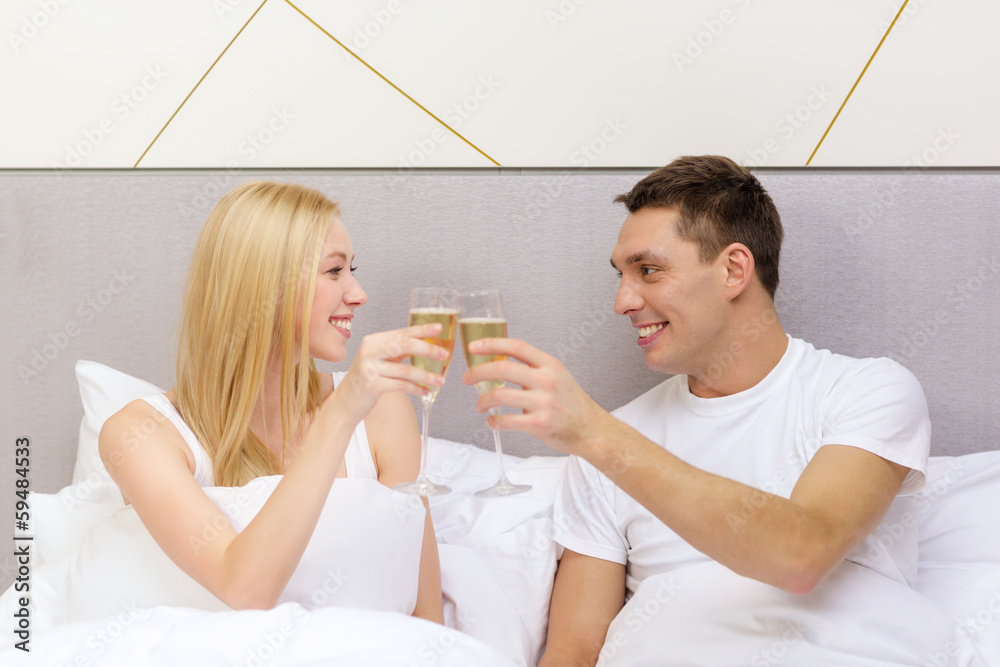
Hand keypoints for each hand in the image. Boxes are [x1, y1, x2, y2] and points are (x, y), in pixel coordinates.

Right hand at [333, 323, 447, 421]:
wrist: (345, 403)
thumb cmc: (366, 380)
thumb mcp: (379, 360)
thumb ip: (397, 351)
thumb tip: (426, 343)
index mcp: (373, 341)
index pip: (402, 332)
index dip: (422, 330)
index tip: (439, 328)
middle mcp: (369, 351)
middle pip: (405, 344)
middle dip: (428, 349)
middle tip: (444, 354)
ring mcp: (369, 368)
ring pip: (405, 369)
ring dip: (426, 375)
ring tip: (440, 381)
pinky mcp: (372, 385)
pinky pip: (401, 385)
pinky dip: (416, 389)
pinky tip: (425, 391)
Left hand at [461, 337, 610, 455]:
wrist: (592, 430)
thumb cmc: (572, 404)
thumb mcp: (557, 376)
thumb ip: (533, 369)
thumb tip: (500, 365)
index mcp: (550, 365)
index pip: (516, 346)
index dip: (492, 344)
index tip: (473, 347)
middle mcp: (547, 380)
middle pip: (502, 368)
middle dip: (477, 372)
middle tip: (467, 379)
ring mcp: (544, 402)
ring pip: (500, 394)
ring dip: (482, 400)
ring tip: (479, 405)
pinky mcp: (540, 424)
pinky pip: (506, 420)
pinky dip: (493, 421)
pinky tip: (492, 421)